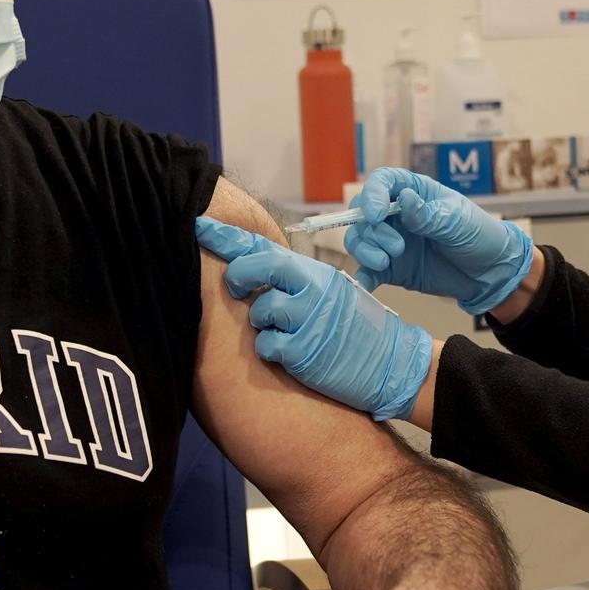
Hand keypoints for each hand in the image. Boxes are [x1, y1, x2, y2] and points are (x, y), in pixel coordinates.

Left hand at [196, 217, 431, 421]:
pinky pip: (267, 346)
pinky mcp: (305, 351)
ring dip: (262, 324)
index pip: (262, 246)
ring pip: (258, 311)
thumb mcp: (328, 291)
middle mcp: (312, 288)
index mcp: (313, 271)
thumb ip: (291, 278)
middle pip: (256, 267)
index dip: (225, 237)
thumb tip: (245, 263)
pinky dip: (271, 351)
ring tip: (285, 331)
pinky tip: (292, 353)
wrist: (390, 363)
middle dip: (238, 277)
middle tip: (238, 289)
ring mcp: (308, 319)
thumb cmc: (351, 328)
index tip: (198, 226)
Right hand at [344, 169, 534, 316]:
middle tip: (397, 247)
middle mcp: (396, 215)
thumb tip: (402, 198)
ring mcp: (390, 242)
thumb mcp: (457, 221)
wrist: (489, 273)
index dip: (373, 195)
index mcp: (414, 192)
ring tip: (385, 262)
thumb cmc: (478, 235)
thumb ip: (428, 214)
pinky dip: (362, 277)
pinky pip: (367, 271)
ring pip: (360, 241)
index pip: (382, 182)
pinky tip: (365, 285)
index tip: (376, 214)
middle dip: (371, 230)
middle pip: (362, 214)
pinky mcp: (391, 269)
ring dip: (365, 251)